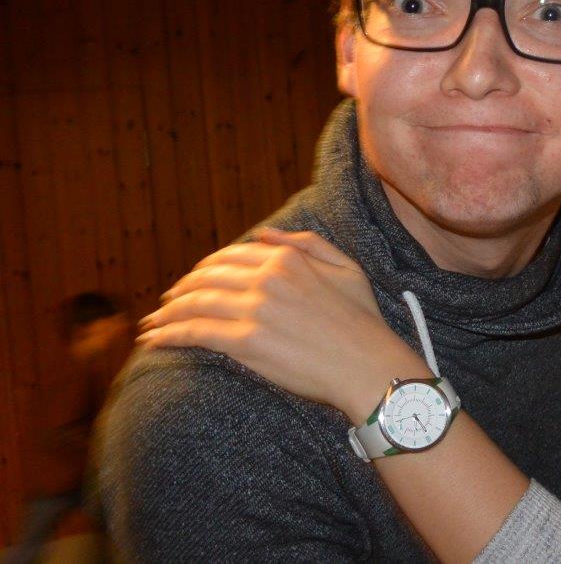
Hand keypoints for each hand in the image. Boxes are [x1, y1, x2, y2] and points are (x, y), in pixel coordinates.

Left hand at [139, 228, 428, 420]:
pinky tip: (155, 340)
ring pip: (196, 303)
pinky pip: (196, 333)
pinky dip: (170, 334)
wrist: (369, 366)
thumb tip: (263, 233)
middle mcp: (268, 279)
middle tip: (168, 301)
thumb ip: (306, 244)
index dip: (206, 267)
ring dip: (168, 312)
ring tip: (153, 322)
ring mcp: (255, 310)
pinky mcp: (247, 343)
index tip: (194, 280)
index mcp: (288, 259)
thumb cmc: (363, 321)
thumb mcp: (345, 268)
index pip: (231, 255)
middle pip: (207, 277)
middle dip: (181, 288)